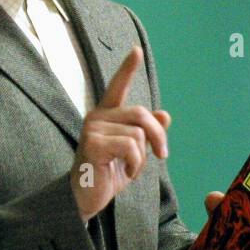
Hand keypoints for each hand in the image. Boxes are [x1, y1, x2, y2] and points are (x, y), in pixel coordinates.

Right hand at [71, 44, 170, 222]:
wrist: (85, 199)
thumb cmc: (107, 175)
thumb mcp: (133, 154)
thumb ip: (146, 134)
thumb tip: (164, 114)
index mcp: (106, 116)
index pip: (117, 87)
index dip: (127, 69)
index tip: (136, 51)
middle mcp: (97, 117)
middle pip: (141, 114)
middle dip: (157, 136)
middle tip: (162, 155)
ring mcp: (92, 129)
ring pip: (138, 134)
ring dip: (142, 157)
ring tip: (129, 169)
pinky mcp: (93, 143)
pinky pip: (130, 147)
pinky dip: (134, 164)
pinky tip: (123, 173)